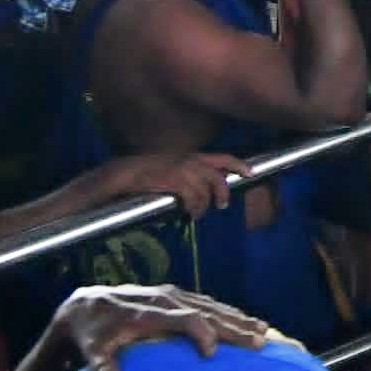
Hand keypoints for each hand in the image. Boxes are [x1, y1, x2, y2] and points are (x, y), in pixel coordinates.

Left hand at [39, 283, 280, 370]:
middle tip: (258, 342)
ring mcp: (172, 295)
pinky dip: (228, 313)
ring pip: (211, 306)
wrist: (87, 304)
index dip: (201, 334)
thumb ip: (103, 364)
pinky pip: (207, 303)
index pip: (184, 319)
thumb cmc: (93, 332)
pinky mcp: (175, 295)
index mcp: (147, 313)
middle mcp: (164, 300)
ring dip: (238, 319)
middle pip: (206, 312)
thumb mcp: (92, 350)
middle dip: (234, 327)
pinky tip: (244, 320)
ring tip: (262, 330)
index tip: (213, 353)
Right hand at [85, 153, 236, 218]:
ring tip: (197, 214)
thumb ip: (186, 176)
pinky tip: (188, 213)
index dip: (239, 165)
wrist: (120, 174)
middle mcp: (189, 160)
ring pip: (206, 189)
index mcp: (189, 156)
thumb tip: (200, 193)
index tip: (251, 173)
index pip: (222, 157)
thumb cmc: (144, 176)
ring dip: (204, 205)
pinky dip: (194, 206)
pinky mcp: (172, 180)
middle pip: (218, 175)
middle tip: (223, 205)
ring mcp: (181, 169)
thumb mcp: (169, 169)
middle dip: (223, 191)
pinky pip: (192, 196)